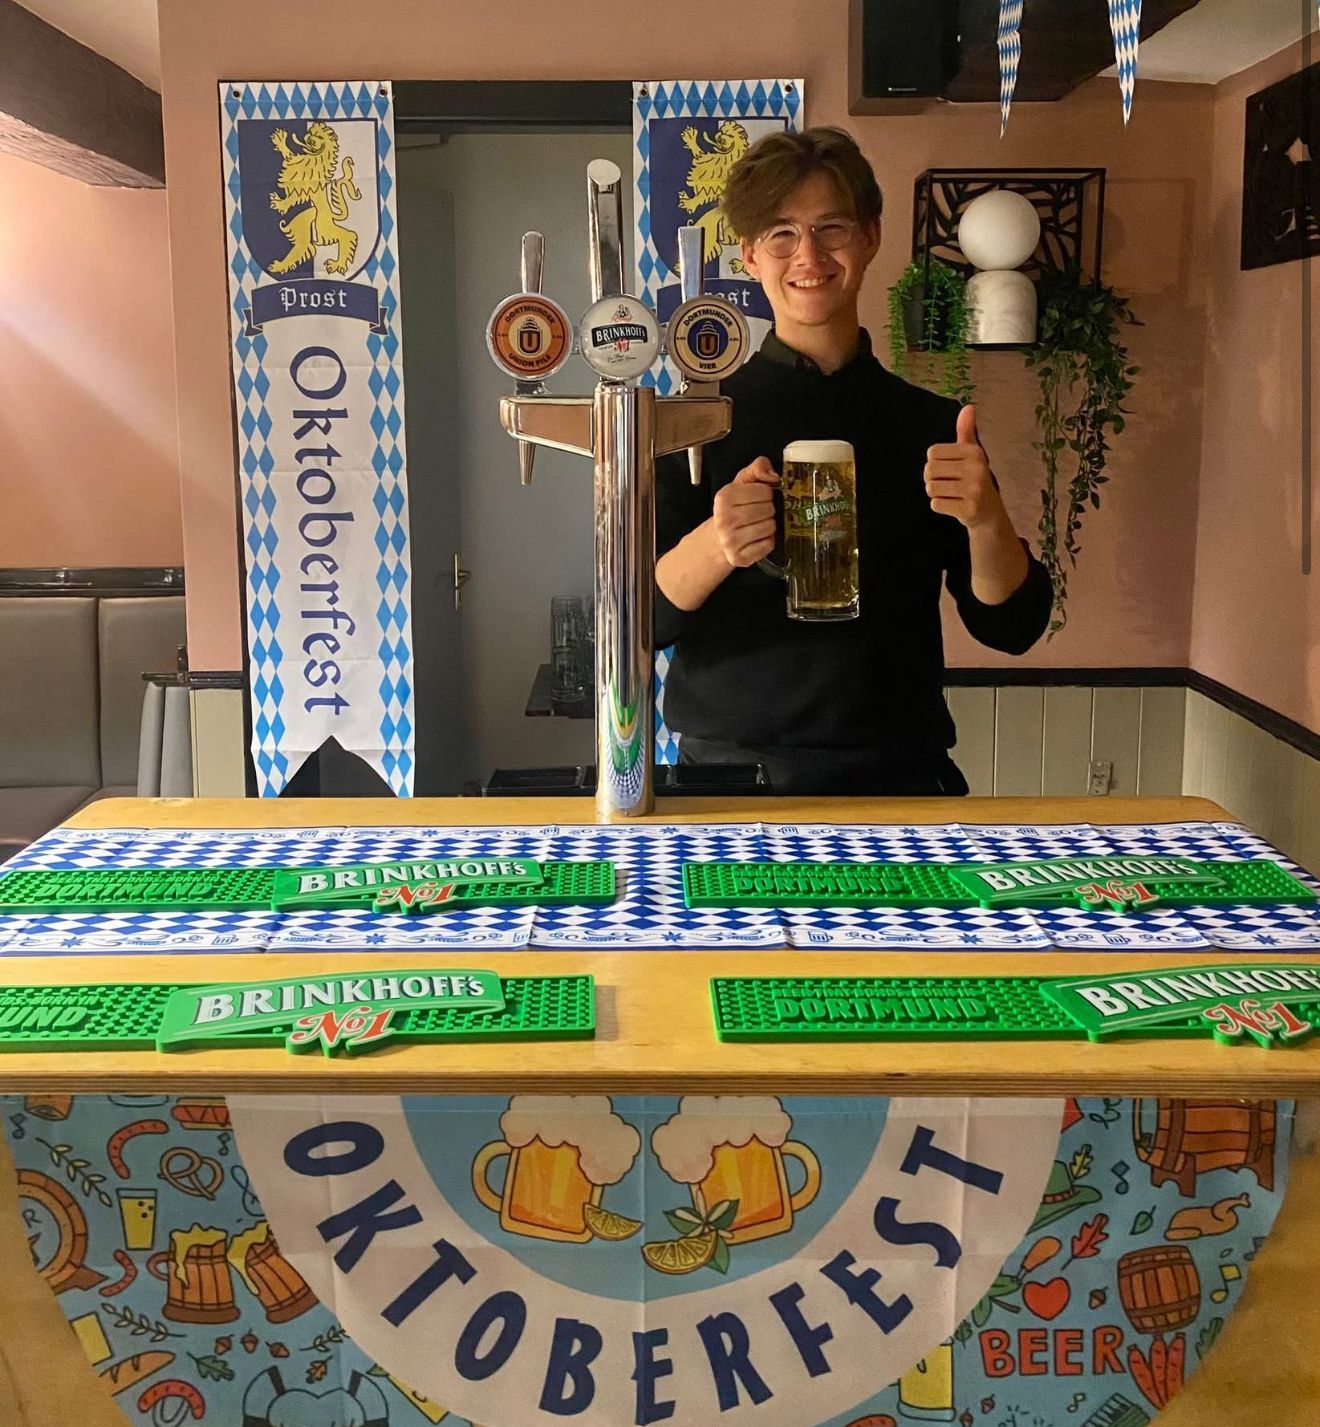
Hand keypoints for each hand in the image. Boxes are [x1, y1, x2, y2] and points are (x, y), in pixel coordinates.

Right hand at [712, 457, 778, 567]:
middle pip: (769, 509)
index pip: (765, 491)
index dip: (766, 494)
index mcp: (724, 498)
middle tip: (758, 513)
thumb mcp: (741, 484)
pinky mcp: (739, 557)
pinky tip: (757, 538)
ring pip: (770, 527)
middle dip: (768, 510)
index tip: (757, 499)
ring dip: (769, 526)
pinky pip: (768, 545)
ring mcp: (730, 541)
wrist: (717, 539)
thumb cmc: (732, 510)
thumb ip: (757, 468)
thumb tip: (772, 474)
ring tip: (757, 525)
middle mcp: (724, 519)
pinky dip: (767, 541)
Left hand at [924, 405, 1007, 530]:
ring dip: (936, 493)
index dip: (935, 462)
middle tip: (948, 484)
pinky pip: (935, 504)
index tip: (949, 469)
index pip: (932, 452)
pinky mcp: (968, 509)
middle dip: (933, 479)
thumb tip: (968, 407)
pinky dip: (940, 506)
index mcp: (974, 452)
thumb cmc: (976, 480)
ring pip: (931, 487)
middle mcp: (976, 469)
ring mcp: (973, 490)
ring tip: (952, 494)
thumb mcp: (973, 454)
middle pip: (929, 470)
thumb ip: (966, 431)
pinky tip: (954, 504)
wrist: (990, 514)